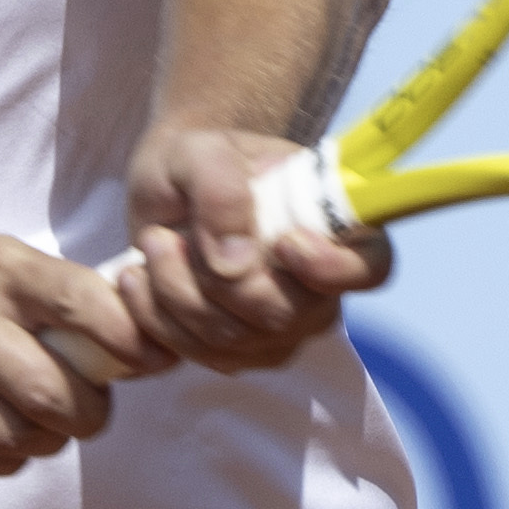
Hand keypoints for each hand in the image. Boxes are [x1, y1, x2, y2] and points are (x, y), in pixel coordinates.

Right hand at [0, 232, 170, 475]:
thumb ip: (54, 289)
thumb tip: (142, 335)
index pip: (84, 305)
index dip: (129, 342)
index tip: (142, 359)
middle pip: (54, 394)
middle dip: (88, 415)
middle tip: (86, 410)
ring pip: (16, 437)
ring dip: (43, 442)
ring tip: (38, 422)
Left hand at [117, 126, 394, 374]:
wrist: (168, 191)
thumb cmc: (200, 163)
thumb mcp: (200, 151)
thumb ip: (220, 190)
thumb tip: (234, 264)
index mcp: (333, 226)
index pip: (370, 266)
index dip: (335, 269)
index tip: (284, 243)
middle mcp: (319, 288)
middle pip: (287, 315)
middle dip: (212, 281)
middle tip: (163, 236)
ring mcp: (282, 328)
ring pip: (236, 340)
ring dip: (175, 296)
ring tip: (150, 247)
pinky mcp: (240, 353)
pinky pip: (203, 356)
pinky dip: (158, 322)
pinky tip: (138, 282)